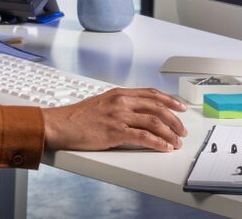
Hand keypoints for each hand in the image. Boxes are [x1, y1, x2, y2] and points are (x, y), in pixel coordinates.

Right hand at [41, 88, 187, 151]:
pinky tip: (164, 147)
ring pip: (154, 122)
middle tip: (181, 130)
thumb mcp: (102, 103)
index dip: (170, 101)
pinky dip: (158, 143)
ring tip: (176, 141)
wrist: (60, 125)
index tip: (180, 107)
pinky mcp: (115, 132)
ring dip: (169, 133)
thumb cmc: (77, 117)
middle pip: (157, 108)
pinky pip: (143, 138)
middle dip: (174, 120)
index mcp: (119, 93)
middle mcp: (121, 102)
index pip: (152, 94)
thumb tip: (137, 112)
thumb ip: (120, 105)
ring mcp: (119, 117)